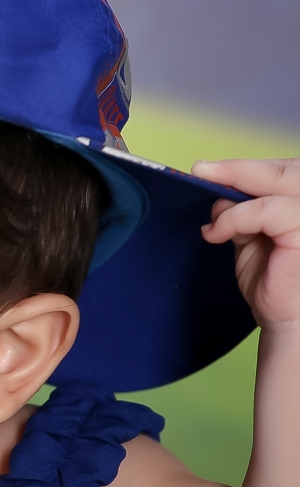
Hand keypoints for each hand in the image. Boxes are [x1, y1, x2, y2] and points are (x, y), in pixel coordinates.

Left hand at [194, 158, 299, 331]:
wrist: (286, 320)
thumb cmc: (274, 282)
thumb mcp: (250, 239)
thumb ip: (241, 214)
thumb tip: (220, 196)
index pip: (282, 171)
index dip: (246, 167)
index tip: (206, 168)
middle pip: (284, 170)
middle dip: (239, 169)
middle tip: (201, 170)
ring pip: (276, 182)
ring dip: (236, 189)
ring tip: (212, 215)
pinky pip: (266, 210)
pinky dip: (236, 217)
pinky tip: (216, 233)